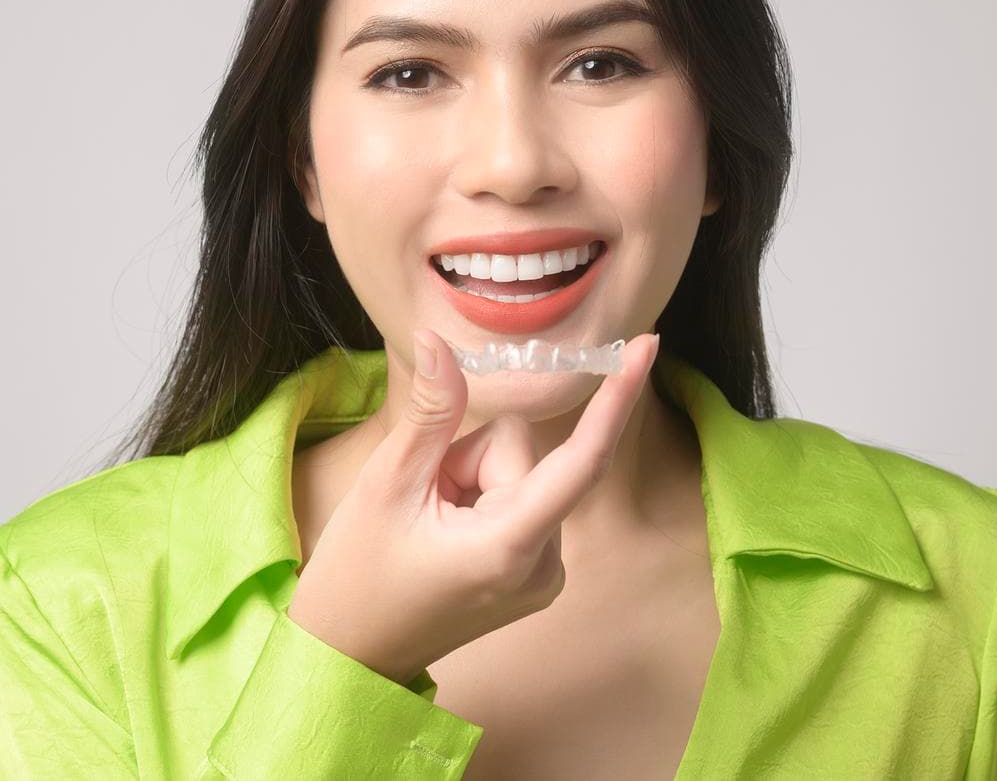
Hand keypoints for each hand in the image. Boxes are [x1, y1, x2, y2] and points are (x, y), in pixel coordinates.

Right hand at [285, 328, 661, 684]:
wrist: (350, 655)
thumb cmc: (358, 576)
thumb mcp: (386, 484)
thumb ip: (431, 412)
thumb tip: (440, 341)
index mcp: (511, 546)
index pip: (584, 460)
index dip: (616, 399)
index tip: (646, 347)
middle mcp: (544, 565)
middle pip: (524, 455)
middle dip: (470, 457)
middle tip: (421, 501)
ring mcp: (544, 575)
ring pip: (519, 475)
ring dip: (471, 481)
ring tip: (428, 524)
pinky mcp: (537, 575)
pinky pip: (521, 501)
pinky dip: (482, 500)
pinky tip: (446, 534)